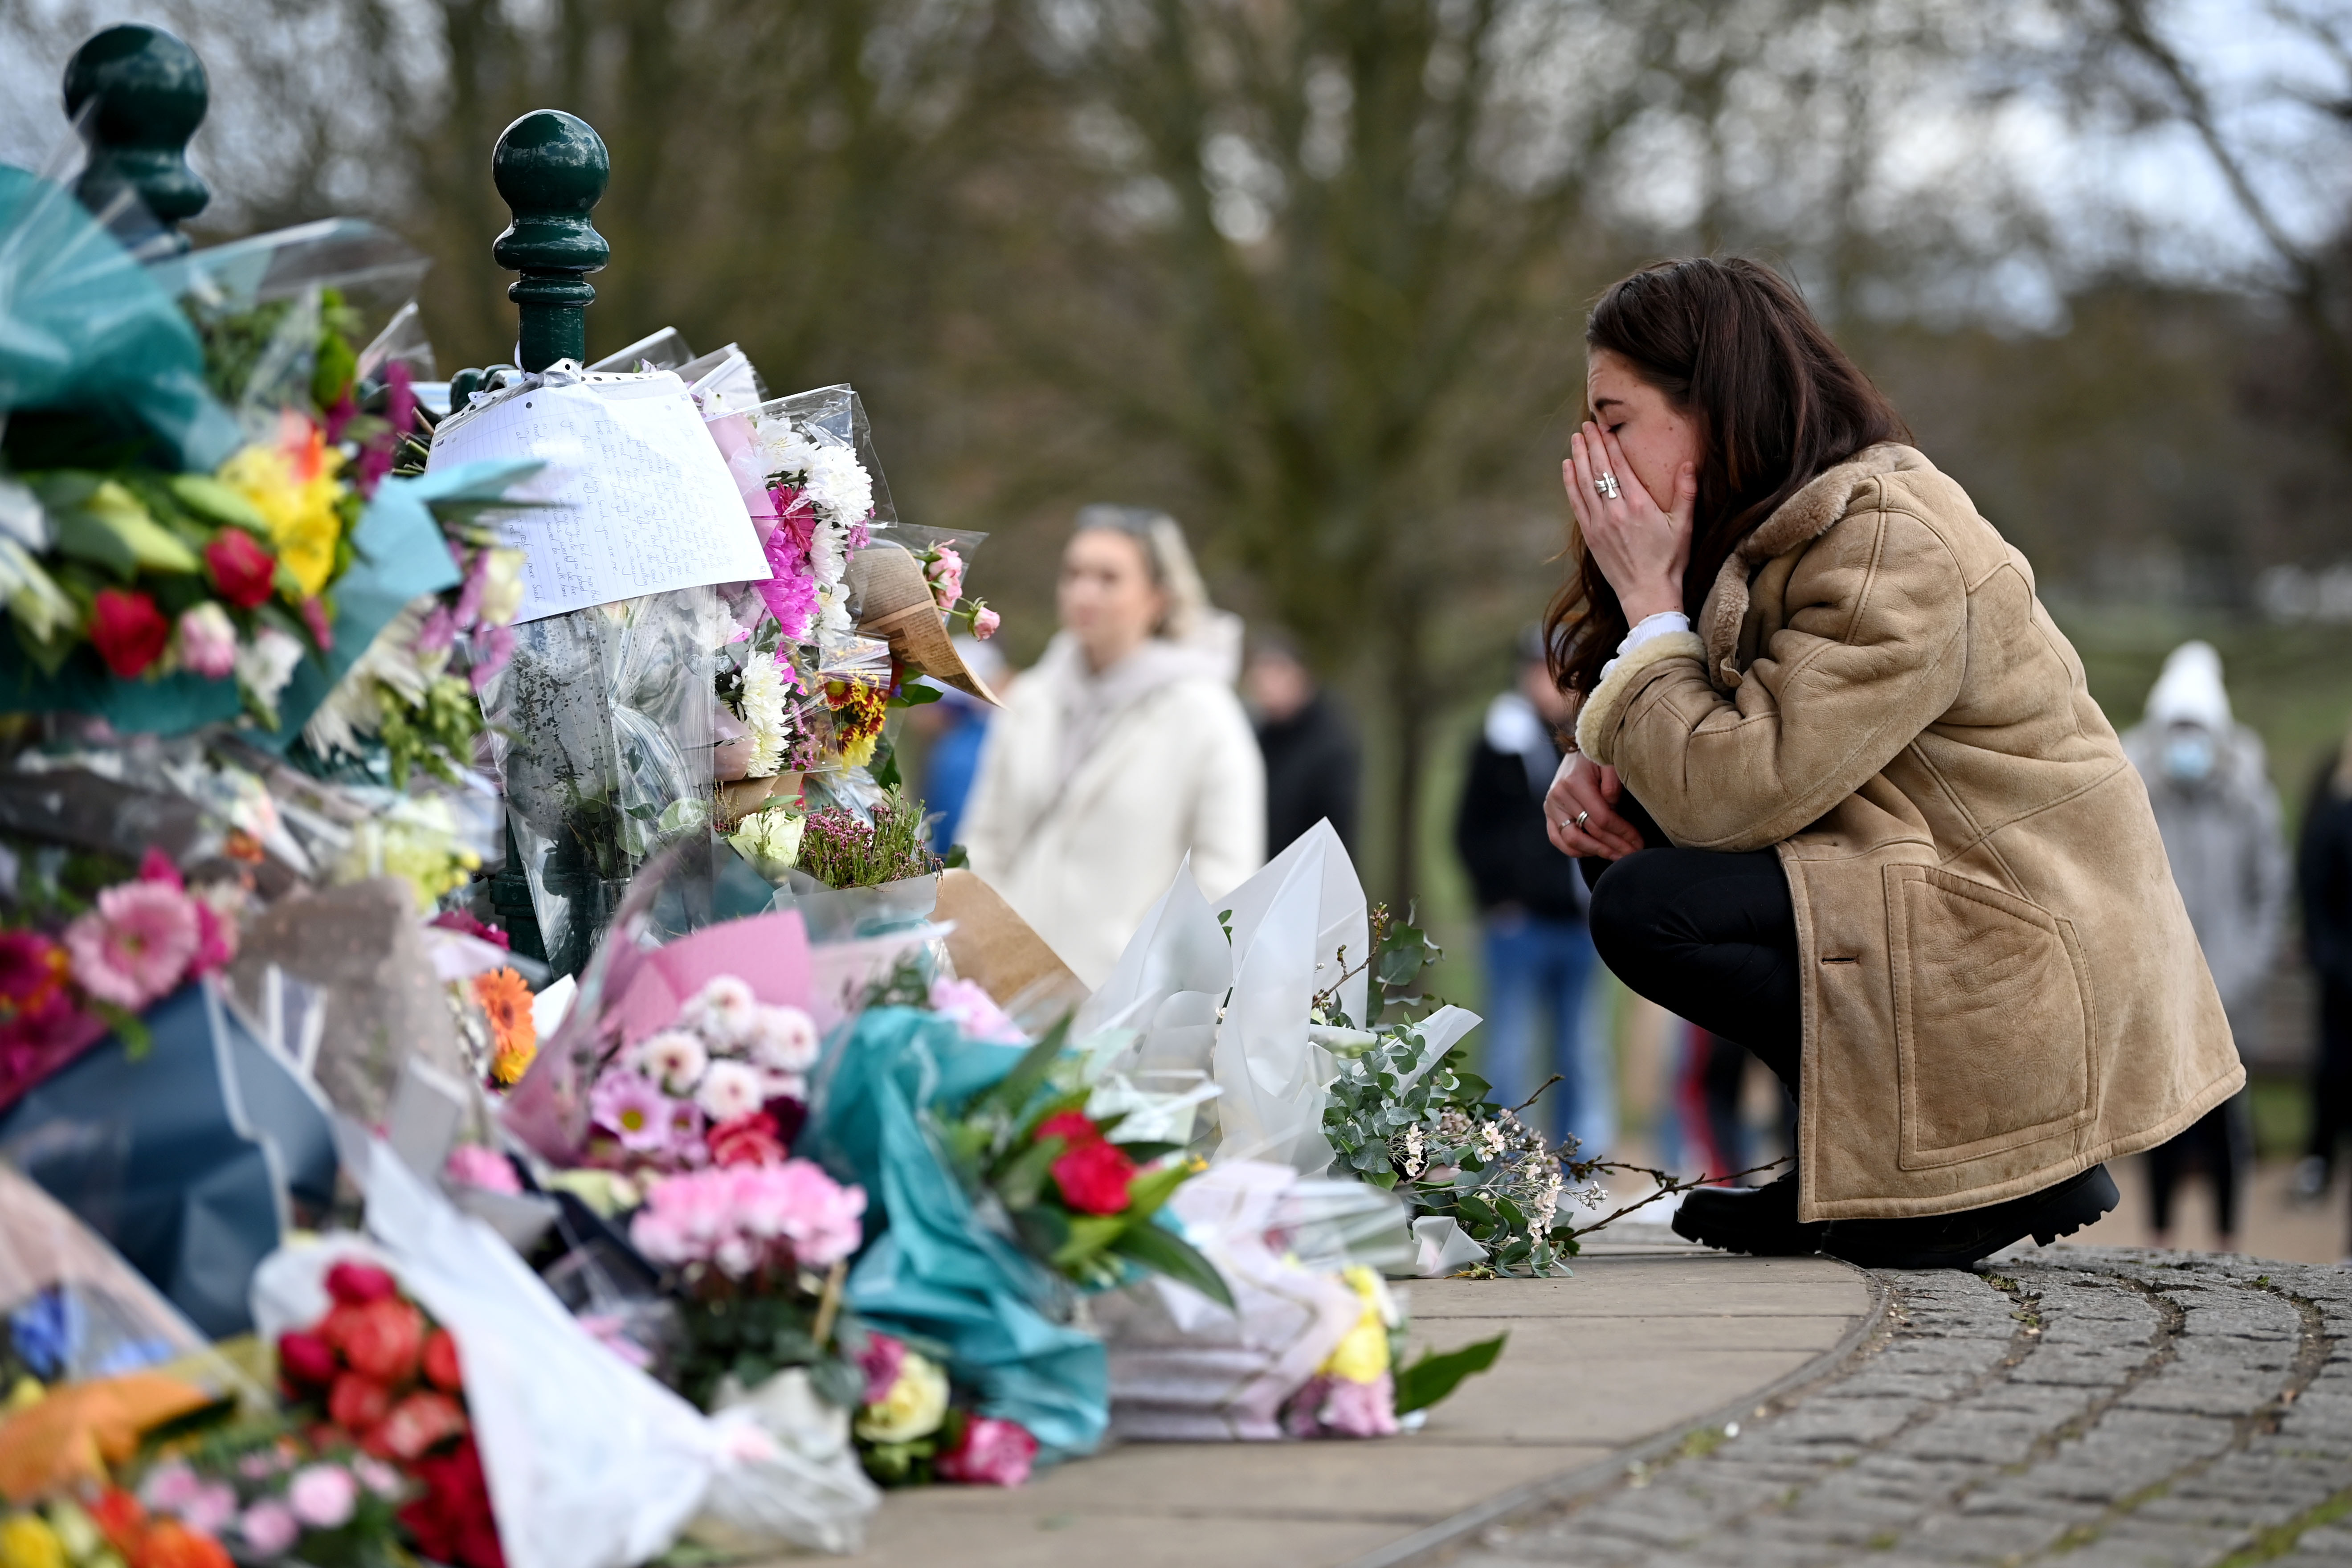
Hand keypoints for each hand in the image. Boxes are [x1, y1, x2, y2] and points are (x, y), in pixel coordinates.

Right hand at [1545, 751, 1642, 860]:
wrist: (1578, 749)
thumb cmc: (1597, 755)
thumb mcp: (1609, 762)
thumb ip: (1613, 783)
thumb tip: (1611, 807)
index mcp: (1574, 782)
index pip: (1602, 818)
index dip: (1622, 833)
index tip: (1638, 842)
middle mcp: (1559, 796)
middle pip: (1590, 831)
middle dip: (1615, 845)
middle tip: (1633, 853)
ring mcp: (1551, 806)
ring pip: (1572, 840)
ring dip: (1597, 852)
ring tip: (1617, 856)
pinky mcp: (1549, 813)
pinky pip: (1557, 839)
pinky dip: (1575, 850)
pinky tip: (1595, 852)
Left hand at [1564, 422, 1695, 623]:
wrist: (1647, 593)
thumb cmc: (1669, 560)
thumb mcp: (1684, 526)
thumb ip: (1685, 492)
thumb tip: (1688, 463)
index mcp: (1639, 505)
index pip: (1619, 466)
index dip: (1610, 444)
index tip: (1604, 426)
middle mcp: (1615, 511)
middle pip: (1599, 470)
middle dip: (1592, 444)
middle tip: (1586, 425)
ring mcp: (1599, 523)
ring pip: (1584, 483)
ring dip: (1579, 458)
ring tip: (1576, 438)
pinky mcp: (1590, 535)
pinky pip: (1576, 503)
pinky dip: (1570, 483)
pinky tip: (1567, 467)